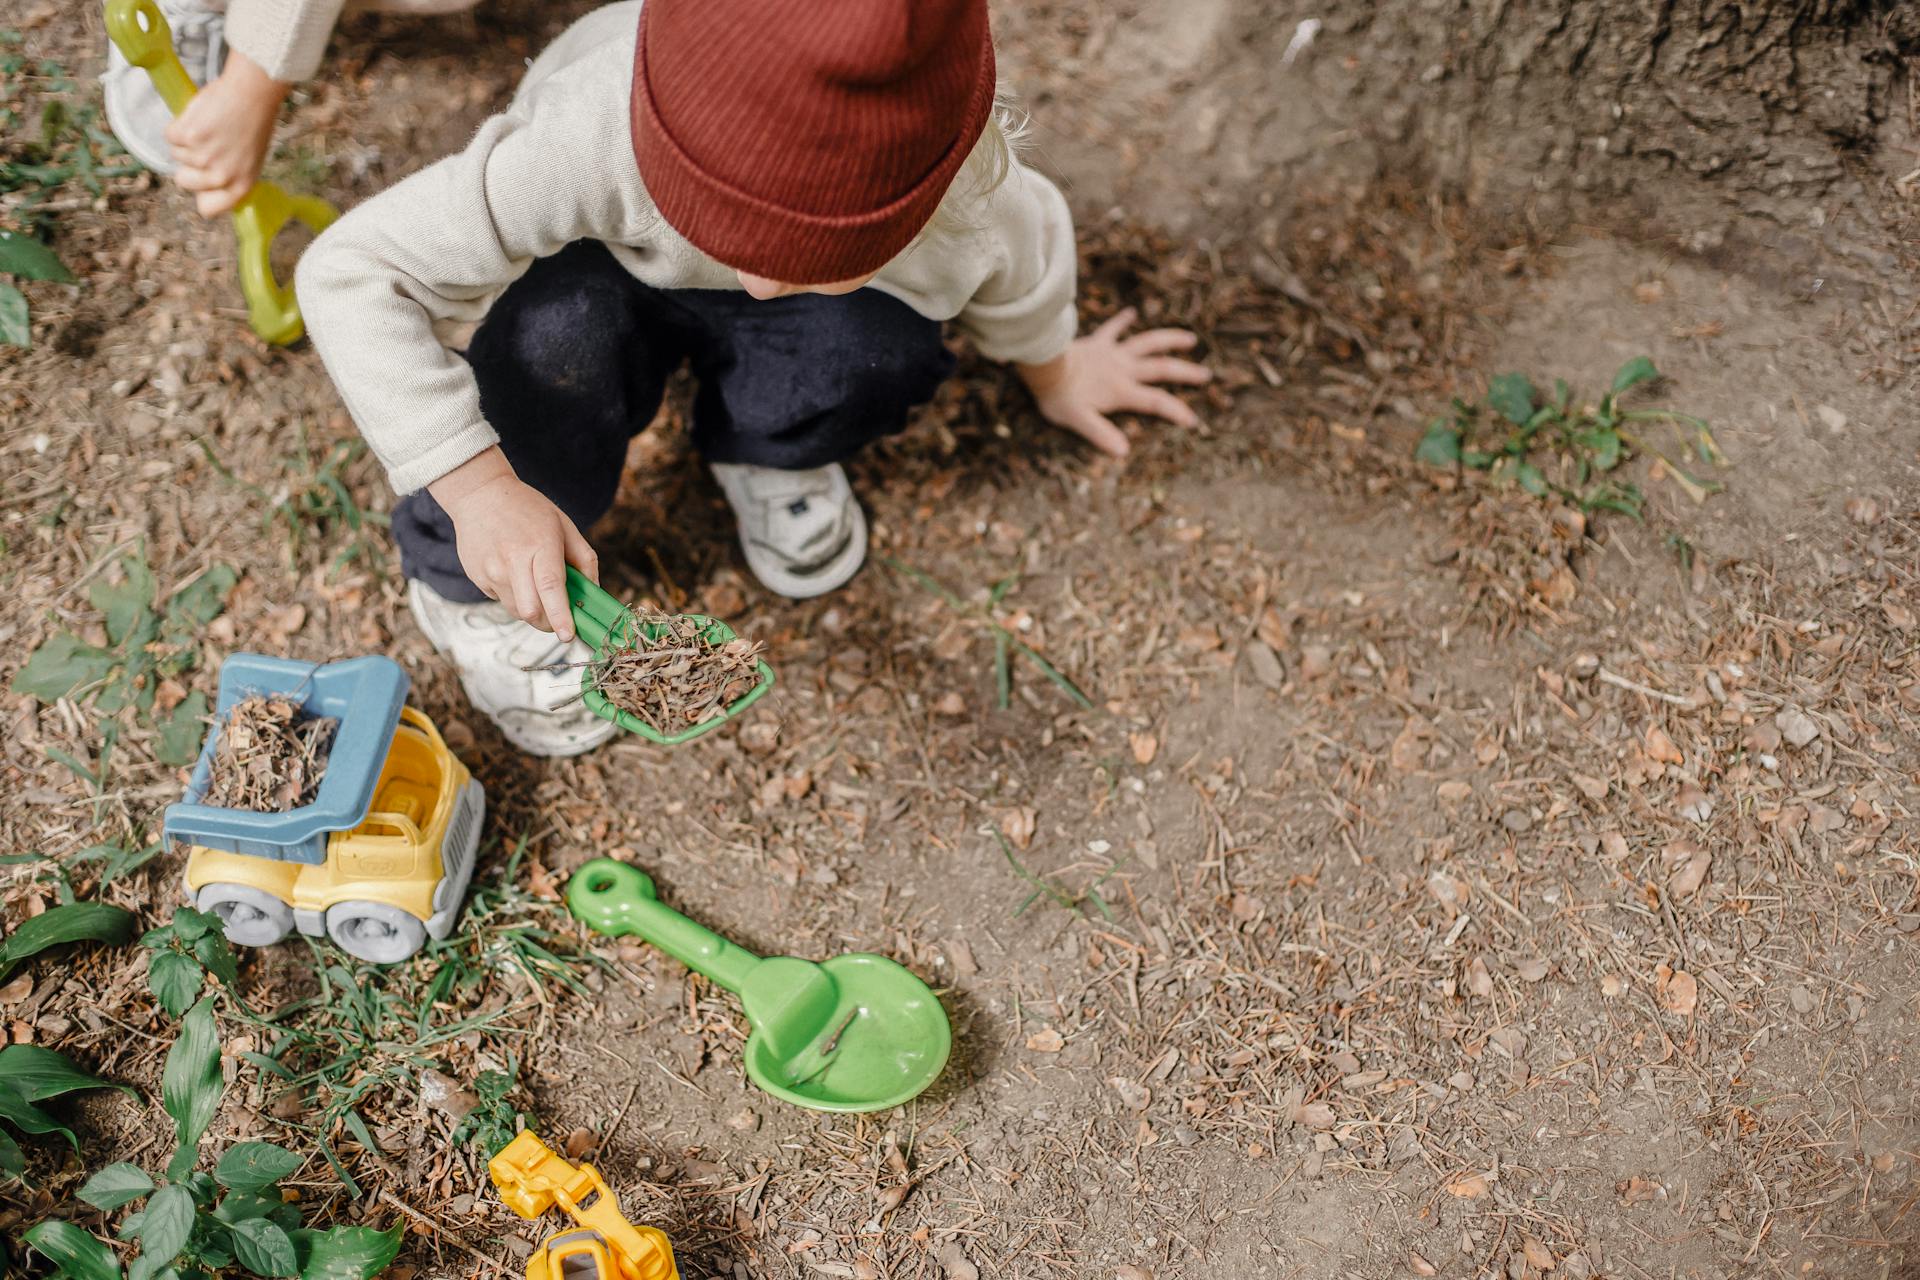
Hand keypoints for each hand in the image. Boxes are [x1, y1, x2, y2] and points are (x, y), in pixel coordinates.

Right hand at [165, 50, 288, 216]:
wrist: (252, 93)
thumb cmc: (253, 123)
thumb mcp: (250, 160)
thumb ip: (230, 176)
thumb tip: (207, 187)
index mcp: (240, 187)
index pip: (208, 209)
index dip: (201, 194)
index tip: (202, 182)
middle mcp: (221, 177)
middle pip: (184, 181)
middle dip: (187, 164)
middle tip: (204, 145)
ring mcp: (203, 157)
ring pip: (176, 155)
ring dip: (186, 140)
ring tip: (210, 126)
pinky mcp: (188, 136)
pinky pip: (170, 135)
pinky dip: (179, 125)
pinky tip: (200, 117)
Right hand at [429, 448, 597, 640]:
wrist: (480, 495)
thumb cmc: (529, 510)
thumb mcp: (564, 525)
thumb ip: (584, 560)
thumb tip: (594, 593)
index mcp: (540, 544)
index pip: (551, 587)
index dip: (560, 615)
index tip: (568, 635)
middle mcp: (512, 560)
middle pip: (532, 610)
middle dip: (549, 623)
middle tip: (559, 619)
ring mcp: (491, 570)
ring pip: (517, 611)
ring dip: (533, 610)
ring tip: (534, 585)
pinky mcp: (477, 577)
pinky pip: (502, 600)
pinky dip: (515, 597)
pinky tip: (513, 573)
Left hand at [1016, 307, 1210, 456]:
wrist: (1041, 364)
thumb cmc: (1058, 396)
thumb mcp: (1078, 421)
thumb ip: (1101, 435)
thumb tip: (1122, 451)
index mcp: (1121, 390)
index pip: (1156, 402)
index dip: (1176, 411)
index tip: (1193, 421)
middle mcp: (1123, 369)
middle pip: (1162, 368)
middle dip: (1185, 373)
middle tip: (1206, 375)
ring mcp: (1112, 353)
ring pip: (1147, 342)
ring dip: (1169, 339)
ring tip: (1190, 338)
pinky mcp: (1098, 342)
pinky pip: (1113, 329)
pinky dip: (1122, 321)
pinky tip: (1131, 312)